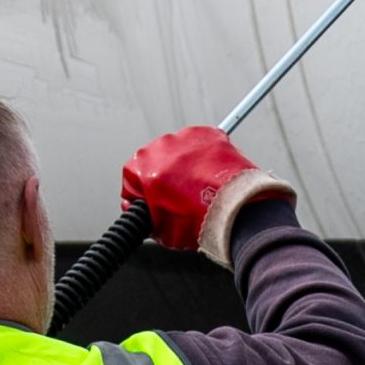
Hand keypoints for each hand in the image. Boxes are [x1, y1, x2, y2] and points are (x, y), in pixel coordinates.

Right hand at [120, 128, 294, 266]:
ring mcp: (186, 137)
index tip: (152, 204)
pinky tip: (211, 176)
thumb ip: (145, 218)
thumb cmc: (197, 219)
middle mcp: (160, 145)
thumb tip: (146, 215)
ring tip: (199, 189)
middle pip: (154, 163)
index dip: (141, 197)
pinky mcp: (210, 134)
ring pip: (179, 152)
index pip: (130, 181)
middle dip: (163, 178)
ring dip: (185, 166)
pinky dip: (206, 157)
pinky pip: (203, 145)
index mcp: (141, 166)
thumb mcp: (160, 230)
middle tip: (178, 198)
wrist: (234, 209)